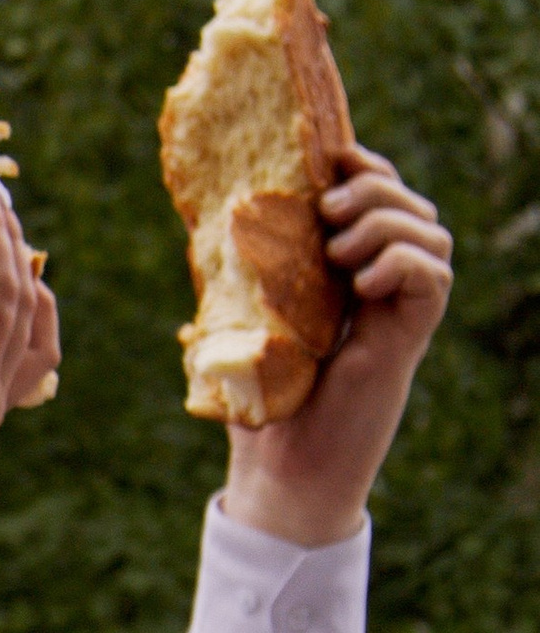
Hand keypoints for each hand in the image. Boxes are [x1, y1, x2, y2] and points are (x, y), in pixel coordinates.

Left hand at [221, 150, 451, 546]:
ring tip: (338, 254)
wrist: (282, 473)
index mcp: (348, 274)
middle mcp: (381, 288)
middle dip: (377, 188)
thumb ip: (238, 282)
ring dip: (387, 224)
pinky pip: (434, 279)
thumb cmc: (260, 407)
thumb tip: (199, 232)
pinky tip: (361, 284)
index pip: (379, 198)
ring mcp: (399, 313)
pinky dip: (402, 264)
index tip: (330, 159)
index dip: (365, 167)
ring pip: (431, 234)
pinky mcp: (409, 340)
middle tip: (329, 210)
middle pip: (411, 206)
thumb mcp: (241, 327)